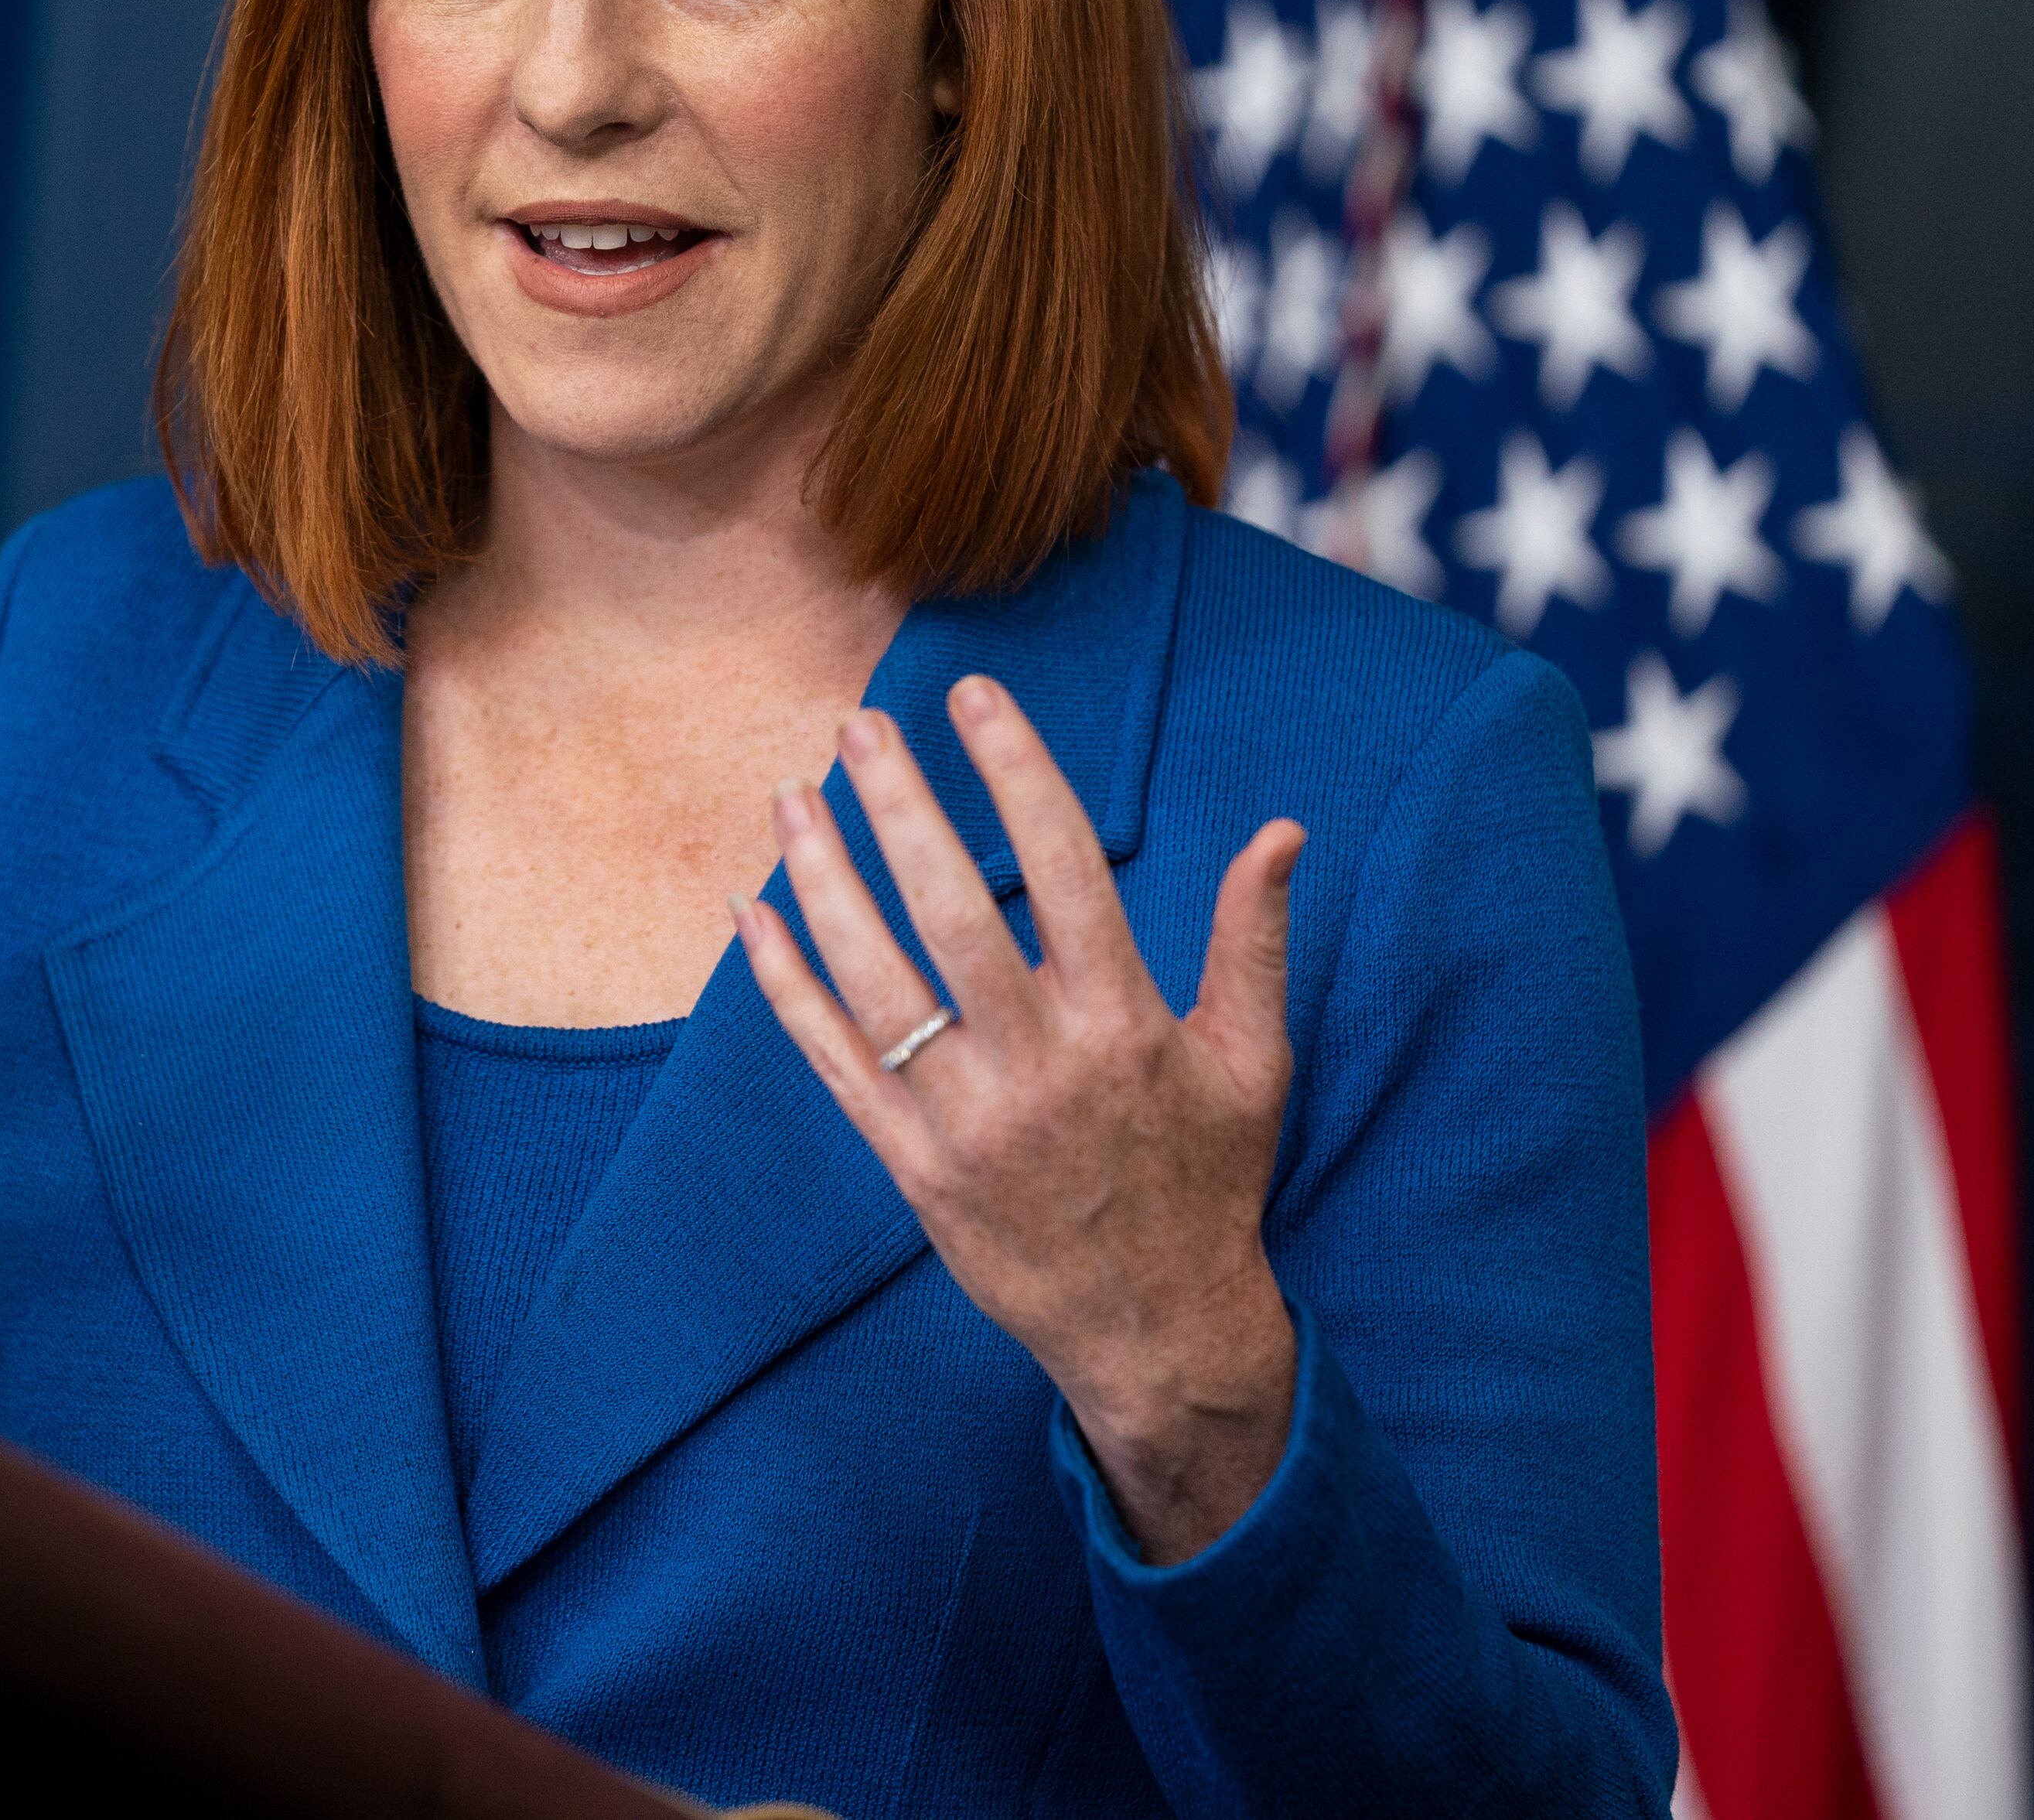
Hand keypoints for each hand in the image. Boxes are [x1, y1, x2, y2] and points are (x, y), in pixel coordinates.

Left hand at [737, 675, 1305, 1563]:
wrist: (1159, 1335)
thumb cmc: (1209, 1182)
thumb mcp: (1254, 1062)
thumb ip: (1253, 940)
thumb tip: (1282, 829)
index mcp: (1127, 1025)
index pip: (1065, 866)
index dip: (1016, 771)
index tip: (974, 698)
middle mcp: (1042, 1068)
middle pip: (953, 913)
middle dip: (900, 808)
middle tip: (858, 726)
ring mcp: (969, 1122)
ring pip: (876, 982)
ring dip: (823, 882)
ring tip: (789, 798)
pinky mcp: (915, 1169)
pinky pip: (834, 1064)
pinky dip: (786, 988)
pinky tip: (752, 916)